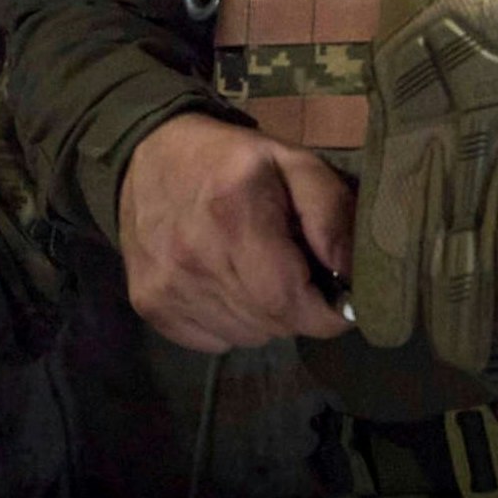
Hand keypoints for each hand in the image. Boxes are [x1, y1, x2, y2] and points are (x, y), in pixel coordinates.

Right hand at [116, 112, 354, 352]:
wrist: (146, 156)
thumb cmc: (231, 160)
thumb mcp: (294, 163)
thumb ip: (331, 210)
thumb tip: (351, 274)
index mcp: (234, 218)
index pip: (291, 303)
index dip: (326, 312)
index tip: (336, 296)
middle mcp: (193, 260)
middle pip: (272, 323)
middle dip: (299, 309)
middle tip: (297, 275)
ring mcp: (166, 287)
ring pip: (246, 337)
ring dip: (264, 316)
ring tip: (257, 274)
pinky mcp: (149, 305)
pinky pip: (214, 341)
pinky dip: (231, 323)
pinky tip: (225, 284)